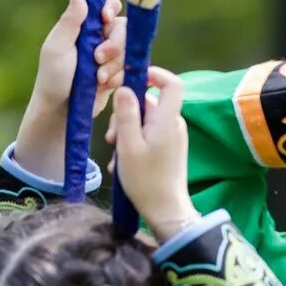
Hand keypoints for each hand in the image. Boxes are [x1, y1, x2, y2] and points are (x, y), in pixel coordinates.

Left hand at [29, 0, 125, 116]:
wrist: (61, 111)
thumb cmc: (53, 78)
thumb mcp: (57, 47)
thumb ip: (70, 21)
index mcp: (84, 24)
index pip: (107, 4)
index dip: (111, 8)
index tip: (105, 18)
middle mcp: (99, 36)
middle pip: (123, 28)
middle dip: (114, 44)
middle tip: (97, 58)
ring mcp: (110, 55)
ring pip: (128, 50)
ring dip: (114, 65)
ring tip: (97, 78)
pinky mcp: (118, 72)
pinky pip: (130, 68)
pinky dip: (117, 77)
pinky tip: (101, 86)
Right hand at [110, 67, 198, 241]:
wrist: (165, 210)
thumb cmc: (146, 180)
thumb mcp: (128, 146)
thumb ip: (126, 115)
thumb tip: (124, 88)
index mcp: (167, 120)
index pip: (172, 83)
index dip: (154, 75)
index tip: (133, 79)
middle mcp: (173, 124)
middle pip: (148, 103)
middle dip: (126, 115)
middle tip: (111, 138)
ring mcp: (172, 137)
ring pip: (144, 121)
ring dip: (126, 134)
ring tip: (116, 156)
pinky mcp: (168, 148)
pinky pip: (148, 136)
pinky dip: (133, 145)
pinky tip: (122, 164)